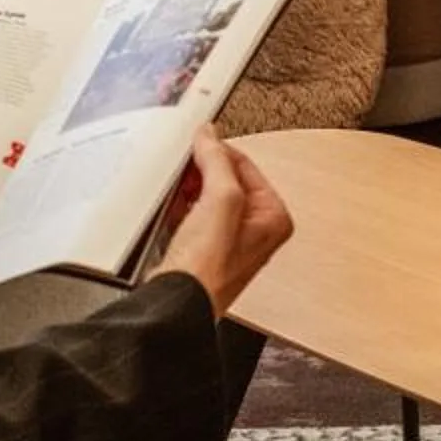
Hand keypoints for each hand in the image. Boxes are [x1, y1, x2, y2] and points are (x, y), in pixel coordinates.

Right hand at [155, 126, 292, 315]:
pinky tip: (168, 207)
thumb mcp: (221, 200)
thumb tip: (210, 136)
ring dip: (187, 188)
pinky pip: (189, 214)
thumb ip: (217, 161)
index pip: (245, 165)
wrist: (175, 303)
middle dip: (201, 171)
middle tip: (183, 166)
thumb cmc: (207, 268)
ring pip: (204, 196)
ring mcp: (227, 240)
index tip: (196, 141)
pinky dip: (177, 206)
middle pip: (224, 179)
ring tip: (174, 187)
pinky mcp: (201, 249)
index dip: (218, 150)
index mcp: (273, 217)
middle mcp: (254, 229)